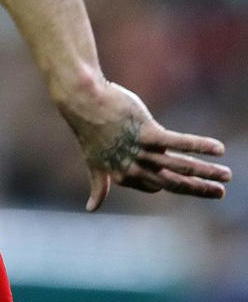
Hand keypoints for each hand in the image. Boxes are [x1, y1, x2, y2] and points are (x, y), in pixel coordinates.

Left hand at [62, 82, 231, 210]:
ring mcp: (140, 150)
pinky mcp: (146, 132)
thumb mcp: (92, 161)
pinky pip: (179, 142)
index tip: (186, 181)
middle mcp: (133, 166)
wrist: (82, 100)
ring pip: (180, 165)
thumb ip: (99, 182)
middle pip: (173, 183)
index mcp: (122, 175)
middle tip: (221, 193)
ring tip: (227, 175)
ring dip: (207, 171)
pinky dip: (200, 146)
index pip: (155, 187)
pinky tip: (219, 148)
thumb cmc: (89, 127)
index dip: (170, 184)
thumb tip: (91, 209)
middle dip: (199, 189)